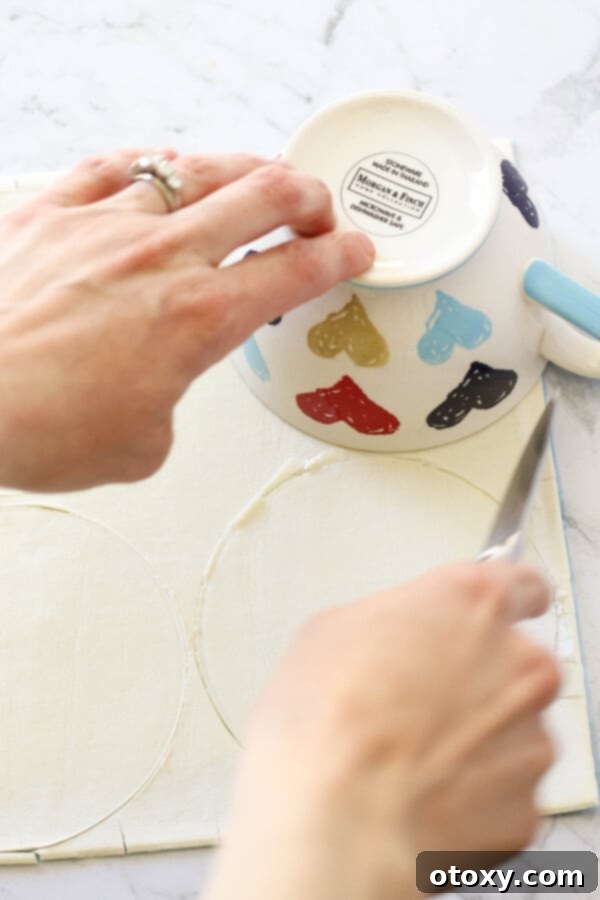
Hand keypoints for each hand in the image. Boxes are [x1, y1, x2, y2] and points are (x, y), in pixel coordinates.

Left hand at [0, 149, 373, 490]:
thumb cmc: (38, 429)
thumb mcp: (139, 447)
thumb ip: (168, 405)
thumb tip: (155, 390)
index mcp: (199, 320)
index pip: (297, 271)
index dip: (341, 255)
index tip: (355, 249)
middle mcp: (162, 258)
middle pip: (267, 196)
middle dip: (309, 196)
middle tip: (317, 209)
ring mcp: (106, 224)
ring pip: (199, 168)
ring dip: (243, 170)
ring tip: (254, 177)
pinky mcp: (51, 210)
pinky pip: (116, 165)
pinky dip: (153, 164)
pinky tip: (162, 169)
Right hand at [207, 562, 558, 899]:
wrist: (336, 822)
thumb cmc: (325, 725)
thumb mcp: (331, 631)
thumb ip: (391, 619)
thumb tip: (394, 635)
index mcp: (473, 602)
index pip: (522, 584)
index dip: (500, 603)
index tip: (485, 619)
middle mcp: (517, 662)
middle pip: (517, 661)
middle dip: (479, 676)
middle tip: (422, 698)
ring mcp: (529, 736)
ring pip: (512, 727)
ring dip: (477, 735)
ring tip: (411, 753)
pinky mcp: (526, 803)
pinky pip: (505, 787)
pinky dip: (475, 789)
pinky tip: (423, 790)